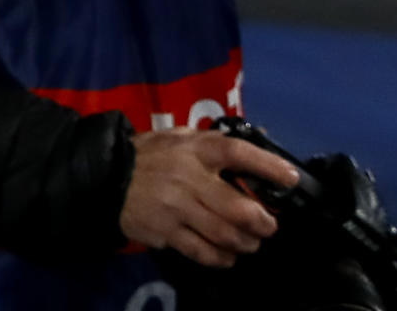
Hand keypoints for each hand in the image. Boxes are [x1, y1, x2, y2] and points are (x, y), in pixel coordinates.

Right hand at [120, 126, 293, 266]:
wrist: (105, 176)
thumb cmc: (149, 155)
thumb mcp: (179, 138)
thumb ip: (214, 144)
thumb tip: (259, 142)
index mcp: (193, 149)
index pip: (237, 153)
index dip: (268, 166)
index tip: (290, 179)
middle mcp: (188, 178)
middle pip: (238, 208)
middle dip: (263, 223)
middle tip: (268, 226)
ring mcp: (176, 208)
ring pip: (225, 235)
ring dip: (246, 243)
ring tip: (250, 242)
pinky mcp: (166, 232)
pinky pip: (203, 252)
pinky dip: (221, 258)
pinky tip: (226, 255)